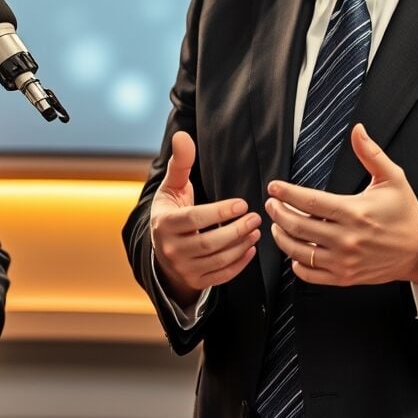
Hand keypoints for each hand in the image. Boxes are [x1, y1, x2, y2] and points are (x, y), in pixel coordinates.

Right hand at [150, 131, 260, 307]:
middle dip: (236, 230)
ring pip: (217, 260)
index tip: (242, 204)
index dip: (220, 212)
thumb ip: (180, 163)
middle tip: (257, 218)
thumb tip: (183, 136)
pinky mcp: (195, 281)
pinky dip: (239, 264)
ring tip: (256, 230)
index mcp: (164, 224)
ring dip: (240, 245)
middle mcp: (171, 249)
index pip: (195, 219)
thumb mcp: (171, 187)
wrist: (161, 249)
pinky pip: (221, 276)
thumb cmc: (171, 212)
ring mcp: (183, 268)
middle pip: (209, 243)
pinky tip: (250, 248)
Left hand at [265, 124, 417, 287]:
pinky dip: (296, 264)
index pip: (309, 201)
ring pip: (298, 251)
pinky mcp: (344, 277)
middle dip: (278, 212)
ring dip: (281, 236)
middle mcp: (346, 238)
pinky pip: (310, 274)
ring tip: (277, 224)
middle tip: (272, 203)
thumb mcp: (393, 179)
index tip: (274, 187)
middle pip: (298, 225)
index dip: (287, 193)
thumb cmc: (406, 214)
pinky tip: (294, 251)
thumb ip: (371, 154)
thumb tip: (358, 130)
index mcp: (354, 212)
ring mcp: (344, 261)